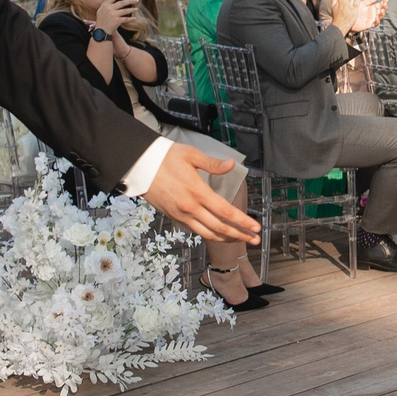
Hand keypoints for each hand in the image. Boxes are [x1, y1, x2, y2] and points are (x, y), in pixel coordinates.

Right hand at [99, 0, 140, 33]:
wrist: (101, 31)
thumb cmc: (101, 20)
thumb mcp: (101, 10)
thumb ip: (105, 2)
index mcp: (106, 5)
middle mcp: (110, 9)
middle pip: (122, 3)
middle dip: (130, 1)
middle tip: (137, 0)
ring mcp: (113, 15)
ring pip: (125, 10)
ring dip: (132, 9)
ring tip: (136, 9)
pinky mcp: (117, 21)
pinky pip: (126, 19)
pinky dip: (131, 19)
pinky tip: (134, 18)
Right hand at [142, 145, 260, 243]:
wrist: (140, 166)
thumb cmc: (165, 158)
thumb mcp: (190, 155)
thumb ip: (213, 163)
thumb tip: (231, 165)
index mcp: (197, 192)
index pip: (225, 212)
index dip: (243, 221)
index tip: (256, 226)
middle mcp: (190, 208)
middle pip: (220, 228)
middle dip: (240, 235)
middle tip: (255, 239)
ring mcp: (181, 215)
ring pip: (207, 234)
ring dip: (226, 239)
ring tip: (240, 240)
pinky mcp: (174, 217)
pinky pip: (195, 231)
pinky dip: (210, 235)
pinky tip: (219, 233)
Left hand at [351, 0, 387, 32]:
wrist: (348, 19)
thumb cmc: (356, 11)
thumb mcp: (362, 4)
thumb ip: (369, 0)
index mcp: (372, 8)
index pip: (380, 5)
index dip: (384, 2)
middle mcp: (373, 14)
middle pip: (381, 11)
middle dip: (384, 8)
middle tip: (385, 4)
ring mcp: (372, 20)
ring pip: (379, 18)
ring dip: (382, 14)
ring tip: (382, 11)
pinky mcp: (369, 25)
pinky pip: (374, 24)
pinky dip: (376, 22)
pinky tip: (376, 18)